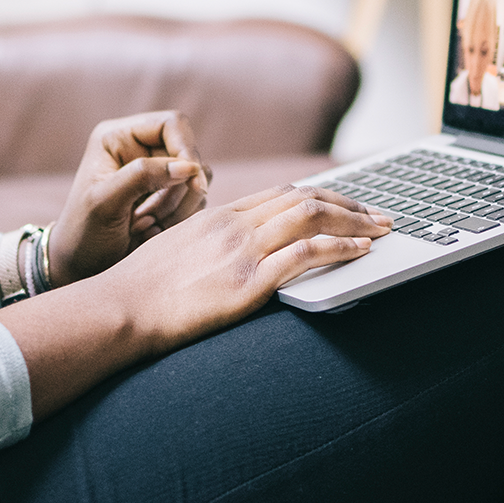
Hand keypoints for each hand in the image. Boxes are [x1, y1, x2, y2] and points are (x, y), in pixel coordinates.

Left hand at [48, 111, 213, 284]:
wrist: (81, 266)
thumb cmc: (83, 233)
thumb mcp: (105, 203)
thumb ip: (143, 177)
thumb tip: (189, 167)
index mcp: (118, 137)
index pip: (171, 124)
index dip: (187, 150)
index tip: (192, 183)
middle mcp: (139, 148)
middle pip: (188, 154)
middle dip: (178, 190)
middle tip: (149, 220)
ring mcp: (156, 171)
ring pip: (195, 178)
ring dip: (178, 207)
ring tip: (145, 227)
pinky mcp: (167, 194)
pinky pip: (194, 199)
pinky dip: (180, 218)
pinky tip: (151, 232)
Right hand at [96, 183, 393, 355]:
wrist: (121, 308)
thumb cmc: (142, 289)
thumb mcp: (178, 250)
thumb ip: (210, 244)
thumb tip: (230, 252)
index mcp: (219, 215)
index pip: (283, 194)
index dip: (323, 196)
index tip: (348, 204)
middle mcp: (235, 225)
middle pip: (305, 199)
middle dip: (350, 204)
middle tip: (380, 214)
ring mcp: (242, 251)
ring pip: (311, 218)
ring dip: (355, 221)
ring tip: (382, 229)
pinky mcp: (247, 282)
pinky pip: (305, 254)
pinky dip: (339, 247)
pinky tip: (360, 250)